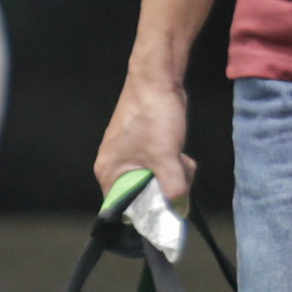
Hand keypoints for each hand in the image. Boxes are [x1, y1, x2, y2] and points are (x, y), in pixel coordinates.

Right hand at [95, 68, 196, 203]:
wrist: (158, 79)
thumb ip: (173, 187)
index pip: (124, 208)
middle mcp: (116, 167)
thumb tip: (180, 209)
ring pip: (156, 181)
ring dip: (174, 176)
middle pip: (143, 196)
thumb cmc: (152, 114)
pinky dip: (174, 164)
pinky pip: (161, 168)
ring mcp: (131, 157)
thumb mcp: (165, 156)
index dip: (147, 212)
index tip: (167, 208)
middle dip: (166, 189)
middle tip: (179, 176)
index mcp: (109, 172)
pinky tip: (181, 154)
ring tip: (181, 159)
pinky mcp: (146, 148)